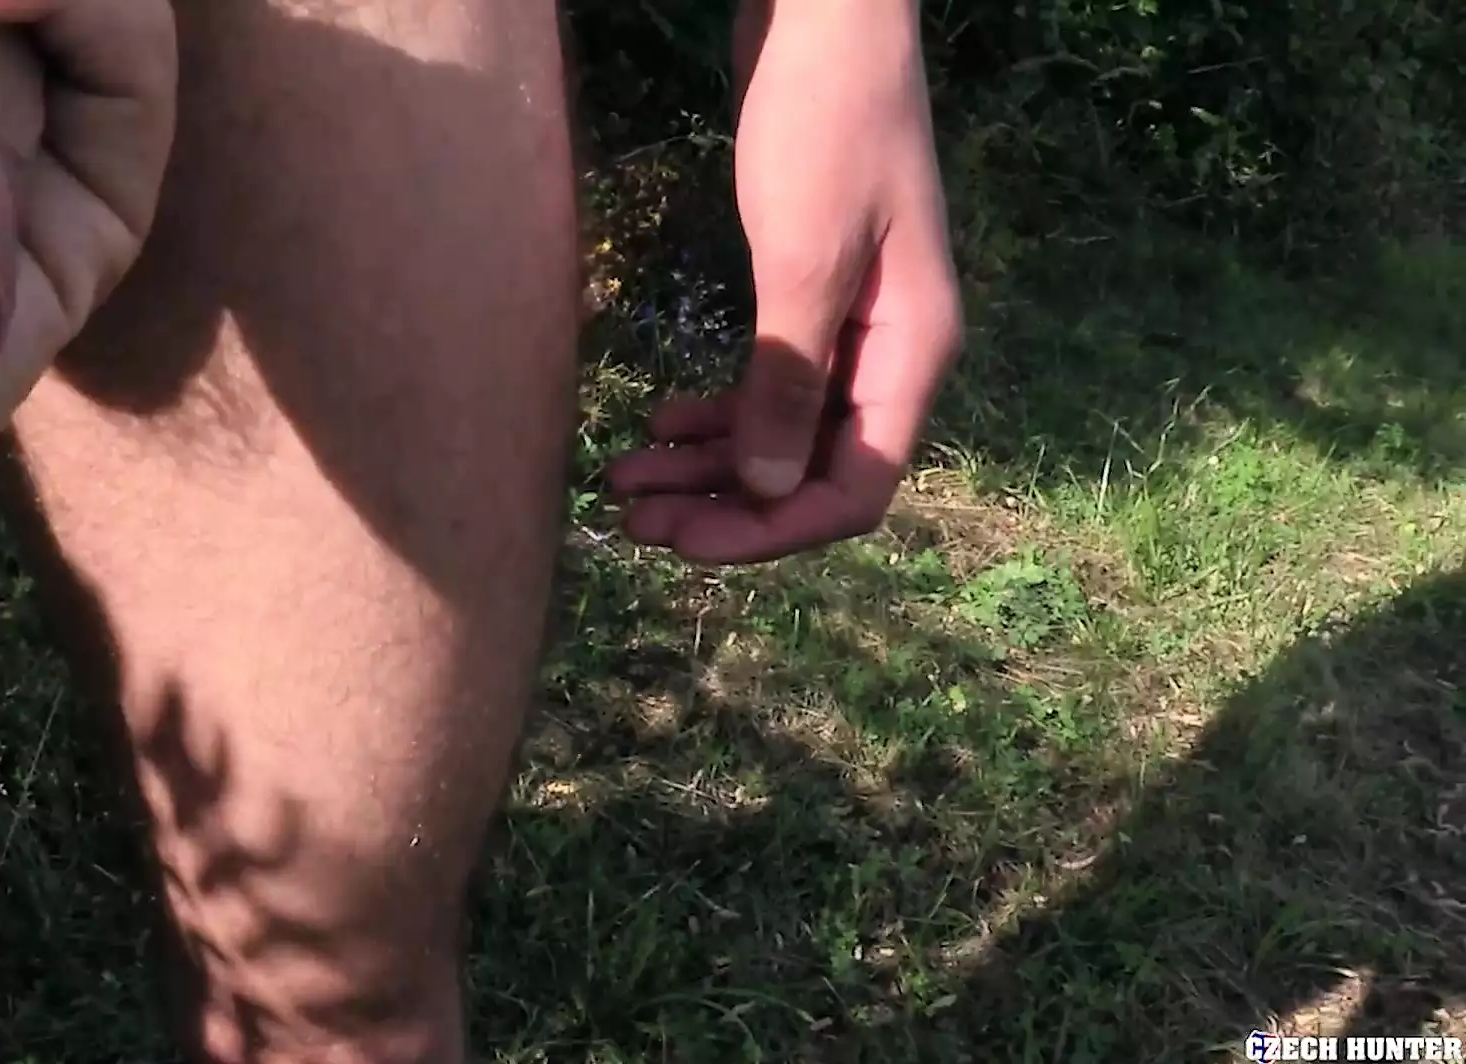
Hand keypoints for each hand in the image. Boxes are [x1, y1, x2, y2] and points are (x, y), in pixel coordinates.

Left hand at [608, 0, 962, 564]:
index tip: (690, 540)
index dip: (775, 527)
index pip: (856, 487)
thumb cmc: (826, 125)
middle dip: (723, 504)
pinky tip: (658, 418)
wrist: (826, 19)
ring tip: (622, 480)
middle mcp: (889, 352)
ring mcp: (849, 325)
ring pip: (779, 431)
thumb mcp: (803, 257)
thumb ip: (787, 378)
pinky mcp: (809, 295)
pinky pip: (767, 383)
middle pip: (810, 469)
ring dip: (706, 464)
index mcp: (911, 351)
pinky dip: (713, 410)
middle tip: (633, 519)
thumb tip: (766, 487)